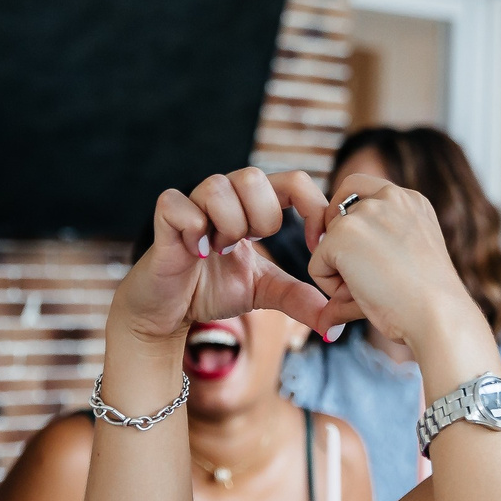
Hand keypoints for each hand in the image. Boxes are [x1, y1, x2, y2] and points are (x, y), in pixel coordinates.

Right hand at [114, 169, 333, 344]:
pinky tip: (197, 253)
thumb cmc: (212, 290)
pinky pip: (181, 205)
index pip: (293, 181)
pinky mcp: (165, 217)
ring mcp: (193, 203)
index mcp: (253, 206)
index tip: (314, 245)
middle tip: (250, 245)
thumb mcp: (264, 292)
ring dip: (228, 226)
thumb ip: (299, 298)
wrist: (168, 312)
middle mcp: (225, 196)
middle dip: (262, 217)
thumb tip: (335, 323)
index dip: (312, 207)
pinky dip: (194, 230)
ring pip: (219, 186)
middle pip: (254, 177)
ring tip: (219, 251)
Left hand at [303, 175, 489, 366]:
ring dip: (339, 272)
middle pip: (335, 216)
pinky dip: (331, 288)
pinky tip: (361, 295)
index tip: (360, 253)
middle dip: (339, 248)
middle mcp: (390, 197)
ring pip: (326, 244)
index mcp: (410, 201)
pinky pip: (316, 267)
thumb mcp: (405, 270)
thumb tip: (325, 318)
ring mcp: (365, 213)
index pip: (357, 188)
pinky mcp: (343, 234)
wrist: (439, 315)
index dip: (346, 221)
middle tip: (365, 279)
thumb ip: (371, 266)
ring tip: (370, 290)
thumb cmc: (429, 302)